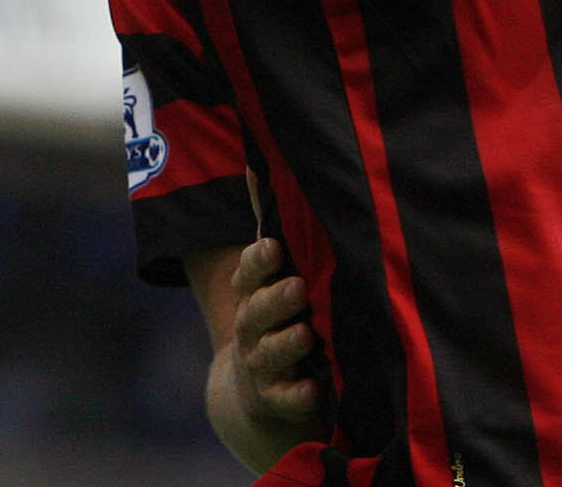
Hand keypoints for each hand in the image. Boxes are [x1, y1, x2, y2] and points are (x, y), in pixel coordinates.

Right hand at [225, 236, 323, 429]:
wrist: (255, 385)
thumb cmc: (274, 309)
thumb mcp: (270, 269)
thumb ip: (269, 220)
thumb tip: (257, 162)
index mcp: (251, 292)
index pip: (248, 273)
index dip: (259, 262)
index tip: (274, 247)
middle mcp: (251, 326)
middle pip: (257, 312)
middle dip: (276, 299)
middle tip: (298, 288)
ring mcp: (261, 363)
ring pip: (269, 353)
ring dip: (287, 344)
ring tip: (307, 335)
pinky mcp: (275, 398)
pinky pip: (285, 399)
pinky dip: (297, 396)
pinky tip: (313, 389)